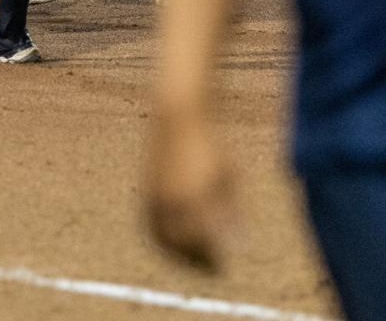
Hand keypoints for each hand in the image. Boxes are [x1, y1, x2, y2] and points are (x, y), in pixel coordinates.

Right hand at [145, 110, 238, 271]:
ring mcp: (155, 196)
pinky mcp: (146, 192)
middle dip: (197, 261)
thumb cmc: (211, 146)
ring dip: (178, 256)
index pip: (204, 242)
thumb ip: (232, 212)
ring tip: (195, 261)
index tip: (225, 268)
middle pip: (183, 245)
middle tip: (212, 269)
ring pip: (164, 240)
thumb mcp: (229, 177)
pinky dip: (163, 242)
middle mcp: (172, 200)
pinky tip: (178, 244)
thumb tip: (239, 244)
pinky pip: (152, 228)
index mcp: (195, 197)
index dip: (213, 259)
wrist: (178, 117)